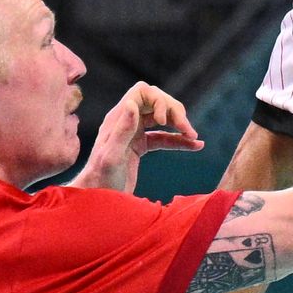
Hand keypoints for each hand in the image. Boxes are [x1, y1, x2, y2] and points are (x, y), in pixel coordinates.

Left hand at [73, 82, 202, 192]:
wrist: (97, 200)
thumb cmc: (101, 180)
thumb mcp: (112, 157)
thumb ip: (122, 131)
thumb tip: (132, 104)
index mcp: (117, 119)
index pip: (142, 92)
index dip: (158, 100)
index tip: (164, 120)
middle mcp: (126, 122)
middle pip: (156, 102)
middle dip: (174, 112)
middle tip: (188, 130)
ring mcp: (134, 134)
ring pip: (162, 119)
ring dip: (179, 124)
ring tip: (194, 137)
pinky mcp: (140, 146)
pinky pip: (163, 137)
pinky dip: (179, 140)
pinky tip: (195, 146)